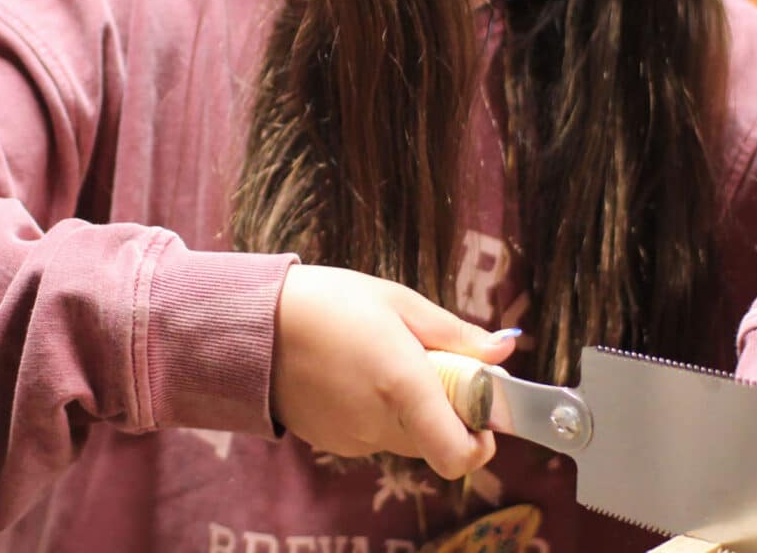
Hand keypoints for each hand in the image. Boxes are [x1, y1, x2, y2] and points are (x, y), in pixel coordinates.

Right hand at [270, 264, 516, 478]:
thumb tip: (505, 349)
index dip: (483, 438)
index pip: (460, 455)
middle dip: (449, 407)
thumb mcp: (399, 302)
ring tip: (386, 356)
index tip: (481, 401)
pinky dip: (382, 410)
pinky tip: (358, 370)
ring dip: (414, 407)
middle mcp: (380, 424)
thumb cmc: (330, 301)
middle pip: (439, 439)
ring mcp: (353, 439)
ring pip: (408, 436)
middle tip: (431, 358)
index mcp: (403, 387)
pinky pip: (376, 433)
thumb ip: (455, 333)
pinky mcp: (332, 442)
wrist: (251, 324)